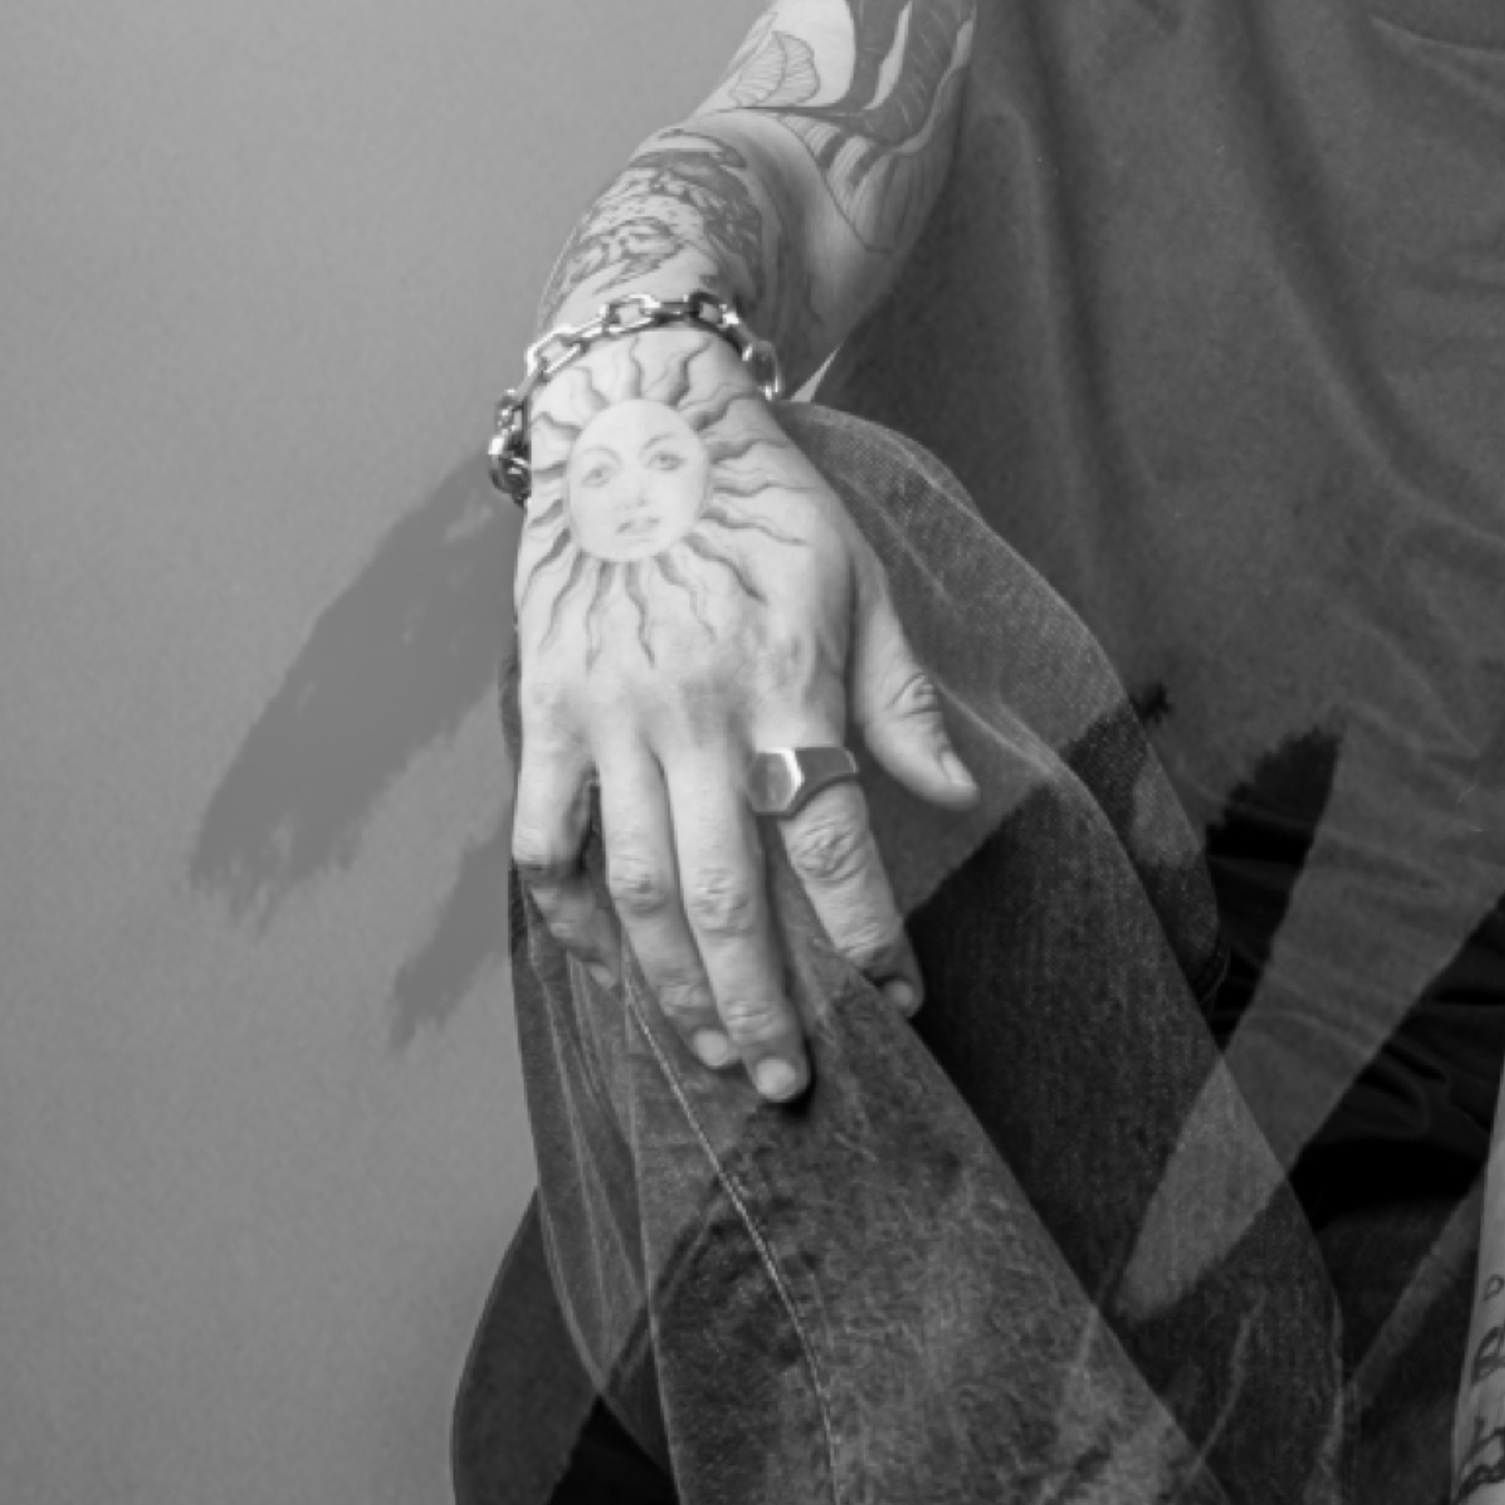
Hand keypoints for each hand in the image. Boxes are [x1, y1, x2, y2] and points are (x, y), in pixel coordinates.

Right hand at [508, 356, 975, 1102]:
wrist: (635, 421)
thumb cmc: (764, 504)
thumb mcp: (859, 580)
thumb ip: (898, 698)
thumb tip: (958, 799)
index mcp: (783, 679)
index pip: (831, 843)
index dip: (865, 937)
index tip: (898, 999)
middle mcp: (692, 711)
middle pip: (725, 898)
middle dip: (763, 1006)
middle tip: (790, 1083)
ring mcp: (608, 719)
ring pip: (636, 892)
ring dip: (675, 990)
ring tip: (715, 1053)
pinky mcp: (546, 715)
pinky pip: (547, 844)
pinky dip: (575, 921)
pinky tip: (611, 973)